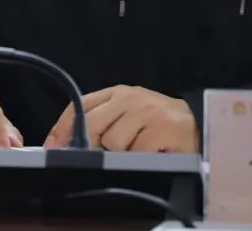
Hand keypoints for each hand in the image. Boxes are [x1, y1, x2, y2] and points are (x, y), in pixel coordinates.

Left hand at [43, 85, 197, 152]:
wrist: (199, 125)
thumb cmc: (158, 125)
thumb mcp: (128, 115)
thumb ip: (101, 123)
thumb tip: (67, 146)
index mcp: (118, 92)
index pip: (81, 105)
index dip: (62, 127)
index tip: (52, 146)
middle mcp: (131, 97)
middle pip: (92, 124)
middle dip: (90, 145)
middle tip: (104, 153)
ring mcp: (147, 111)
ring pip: (113, 142)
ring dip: (123, 153)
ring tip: (139, 148)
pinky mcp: (162, 128)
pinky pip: (136, 152)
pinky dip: (141, 158)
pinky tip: (152, 152)